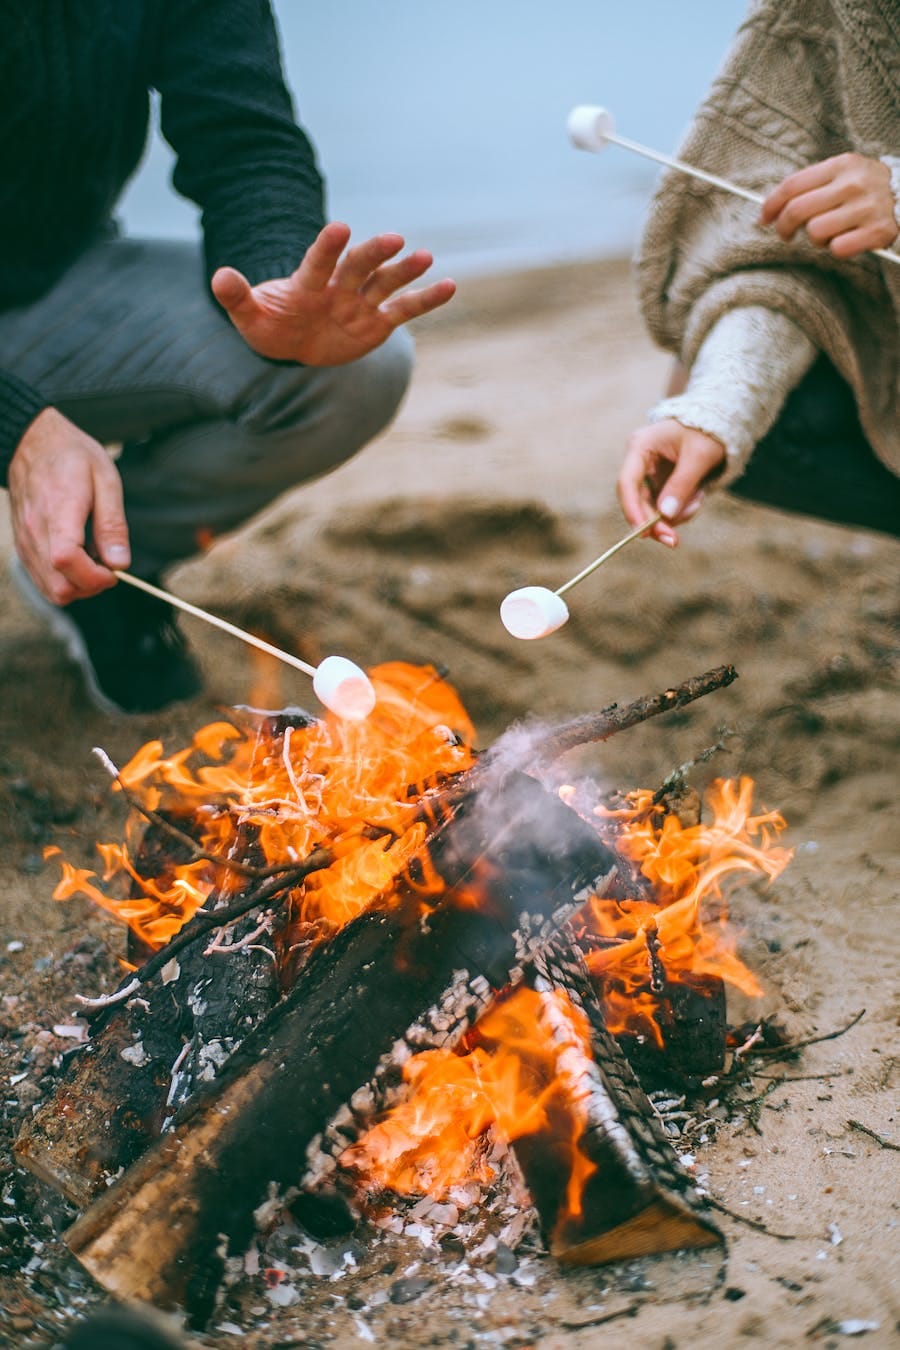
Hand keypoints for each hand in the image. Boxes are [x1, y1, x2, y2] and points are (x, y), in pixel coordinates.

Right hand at [8, 407, 128, 602]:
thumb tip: (120, 564)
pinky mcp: (23, 547)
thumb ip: (112, 524)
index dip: (95, 576)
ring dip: (79, 586)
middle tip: (109, 565)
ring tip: (94, 560)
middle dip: (92, 586)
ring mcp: (26, 542)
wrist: (33, 443)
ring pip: (51, 590)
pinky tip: (79, 559)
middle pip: (60, 587)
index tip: (114, 569)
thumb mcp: (105, 480)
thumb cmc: (72, 456)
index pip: (67, 560)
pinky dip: (65, 581)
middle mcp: (35, 531)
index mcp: (59, 511)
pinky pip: (43, 581)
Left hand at [211, 221, 455, 365]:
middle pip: (359, 267)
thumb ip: (237, 297)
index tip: (340, 228)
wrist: (292, 341)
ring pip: (385, 283)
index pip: (319, 262)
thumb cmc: (269, 326)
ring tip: (425, 257)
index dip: (327, 247)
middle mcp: (338, 288)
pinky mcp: (377, 323)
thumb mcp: (249, 317)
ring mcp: (360, 303)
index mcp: (308, 284)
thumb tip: (219, 277)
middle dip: (374, 254)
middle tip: (394, 239)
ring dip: (405, 271)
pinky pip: (404, 310)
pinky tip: (449, 285)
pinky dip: (426, 298)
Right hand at [617, 419, 725, 546]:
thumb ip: (682, 485)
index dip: (631, 509)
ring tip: (699, 500)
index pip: (627, 482)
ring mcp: (648, 475)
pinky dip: (681, 510)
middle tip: (673, 542)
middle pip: (637, 501)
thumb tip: (665, 516)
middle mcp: (639, 462)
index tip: (643, 532)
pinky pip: (664, 507)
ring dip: (675, 515)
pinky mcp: (660, 485)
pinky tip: (697, 497)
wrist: (719, 422)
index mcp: (641, 446)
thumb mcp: (699, 456)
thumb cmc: (707, 431)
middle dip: (656, 522)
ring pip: (651, 508)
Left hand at [760, 153, 897, 258]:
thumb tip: (770, 210)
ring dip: (816, 239)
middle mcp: (854, 183)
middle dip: (784, 227)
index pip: (793, 185)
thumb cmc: (865, 190)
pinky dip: (837, 250)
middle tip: (786, 235)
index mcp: (842, 165)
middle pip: (797, 210)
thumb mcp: (844, 174)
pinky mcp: (879, 230)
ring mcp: (868, 206)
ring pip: (815, 232)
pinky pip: (838, 249)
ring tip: (828, 234)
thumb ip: (812, 185)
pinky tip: (847, 241)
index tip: (764, 219)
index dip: (771, 205)